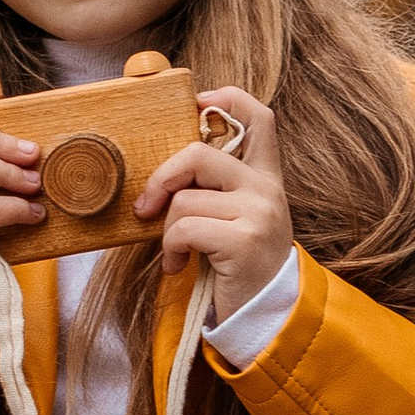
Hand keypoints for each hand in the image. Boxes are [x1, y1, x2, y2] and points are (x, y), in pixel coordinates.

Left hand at [135, 86, 292, 320]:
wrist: (267, 316)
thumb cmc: (239, 264)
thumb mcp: (236, 217)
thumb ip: (216, 187)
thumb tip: (166, 165)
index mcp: (266, 176)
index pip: (258, 116)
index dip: (225, 98)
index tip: (194, 105)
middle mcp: (267, 188)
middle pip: (199, 153)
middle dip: (162, 178)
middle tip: (147, 206)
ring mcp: (259, 213)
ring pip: (184, 197)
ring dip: (166, 229)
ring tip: (176, 251)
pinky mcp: (244, 241)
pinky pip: (184, 228)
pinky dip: (171, 249)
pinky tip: (179, 266)